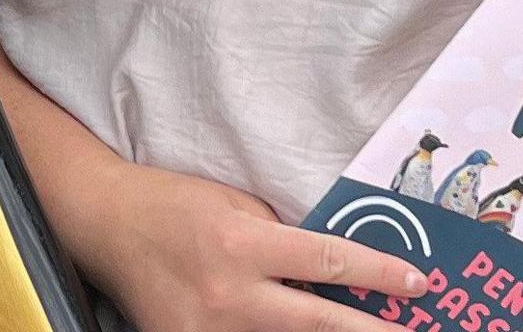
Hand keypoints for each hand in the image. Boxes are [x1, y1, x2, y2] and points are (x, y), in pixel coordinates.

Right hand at [75, 164, 434, 331]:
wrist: (104, 224)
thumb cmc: (173, 202)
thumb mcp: (234, 203)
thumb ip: (280, 238)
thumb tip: (328, 270)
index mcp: (242, 242)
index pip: (328, 262)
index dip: (380, 275)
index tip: (418, 286)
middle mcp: (228, 292)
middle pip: (319, 324)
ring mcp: (206, 329)